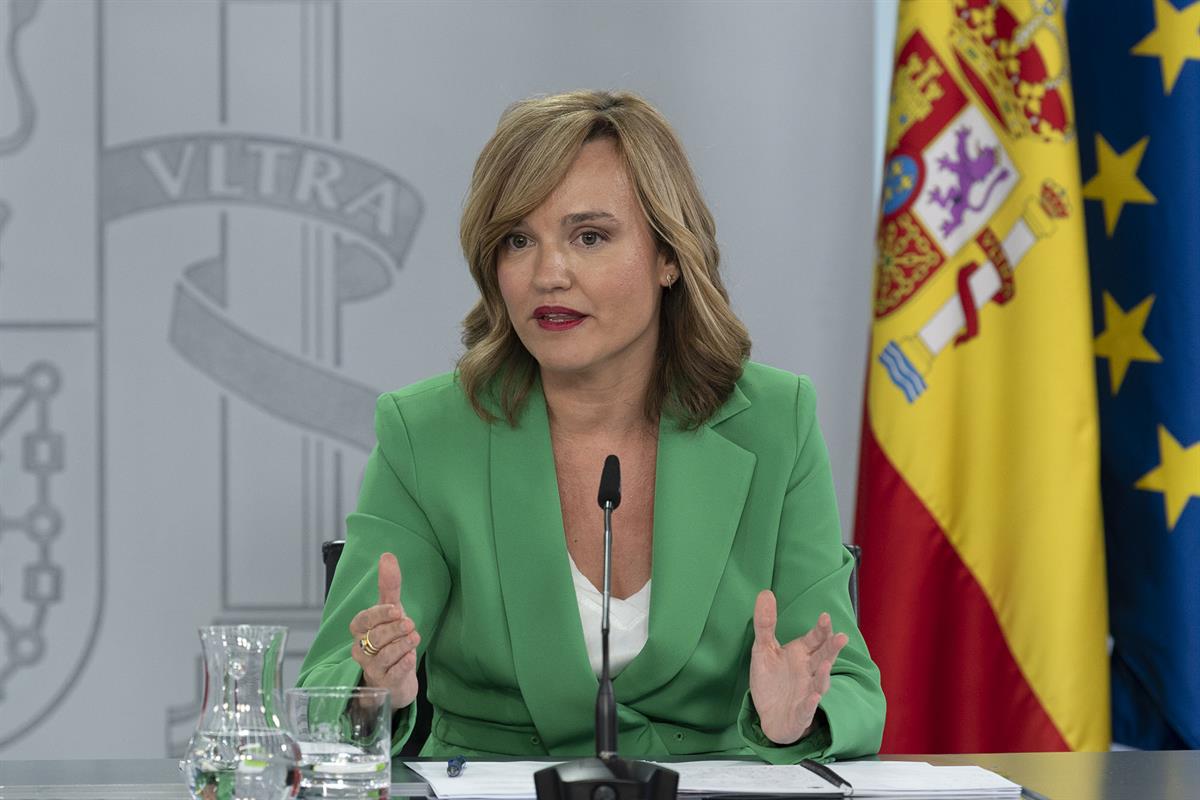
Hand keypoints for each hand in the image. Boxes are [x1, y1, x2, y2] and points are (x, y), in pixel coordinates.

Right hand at [349, 553, 420, 708]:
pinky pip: (390, 675)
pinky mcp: (383, 684)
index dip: (378, 614)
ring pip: (382, 656)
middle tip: (410, 624)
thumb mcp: (392, 610)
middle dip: (393, 630)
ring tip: (414, 638)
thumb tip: (387, 555)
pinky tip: (410, 658)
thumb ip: (389, 586)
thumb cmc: (391, 638)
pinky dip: (401, 665)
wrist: (396, 675)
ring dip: (400, 646)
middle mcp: (361, 649)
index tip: (396, 609)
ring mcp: (371, 668)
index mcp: (361, 629)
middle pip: (374, 638)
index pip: (363, 620)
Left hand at [749, 591, 847, 744]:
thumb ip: (765, 623)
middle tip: (841, 636)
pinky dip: (811, 703)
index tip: (825, 617)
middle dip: (832, 648)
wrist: (769, 715)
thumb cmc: (771, 680)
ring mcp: (807, 692)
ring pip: (819, 683)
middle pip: (823, 658)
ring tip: (826, 665)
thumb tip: (765, 592)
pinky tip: (814, 696)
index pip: (815, 639)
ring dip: (824, 675)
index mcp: (801, 654)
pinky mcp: (801, 713)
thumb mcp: (763, 649)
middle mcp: (809, 672)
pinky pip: (807, 708)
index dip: (821, 630)